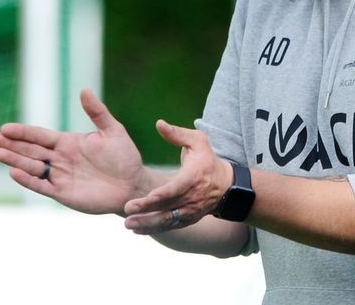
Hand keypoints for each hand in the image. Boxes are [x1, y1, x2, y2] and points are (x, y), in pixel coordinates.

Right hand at [0, 89, 147, 214]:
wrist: (133, 184)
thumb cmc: (124, 156)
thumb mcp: (113, 131)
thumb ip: (97, 112)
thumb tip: (84, 90)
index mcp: (68, 142)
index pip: (39, 136)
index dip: (22, 132)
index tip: (4, 128)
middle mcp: (59, 158)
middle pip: (30, 150)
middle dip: (12, 144)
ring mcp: (59, 176)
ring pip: (32, 167)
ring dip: (15, 160)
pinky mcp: (62, 193)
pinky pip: (41, 185)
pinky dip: (28, 180)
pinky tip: (14, 173)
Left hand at [122, 119, 230, 234]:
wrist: (226, 187)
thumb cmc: (208, 161)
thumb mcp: (198, 142)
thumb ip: (178, 134)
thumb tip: (159, 124)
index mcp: (193, 178)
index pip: (176, 189)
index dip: (161, 194)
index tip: (146, 197)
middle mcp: (191, 198)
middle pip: (167, 207)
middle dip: (147, 211)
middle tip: (127, 210)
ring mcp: (189, 212)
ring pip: (167, 221)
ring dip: (147, 224)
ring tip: (128, 225)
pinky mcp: (186, 220)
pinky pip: (169, 227)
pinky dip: (153, 230)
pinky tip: (136, 230)